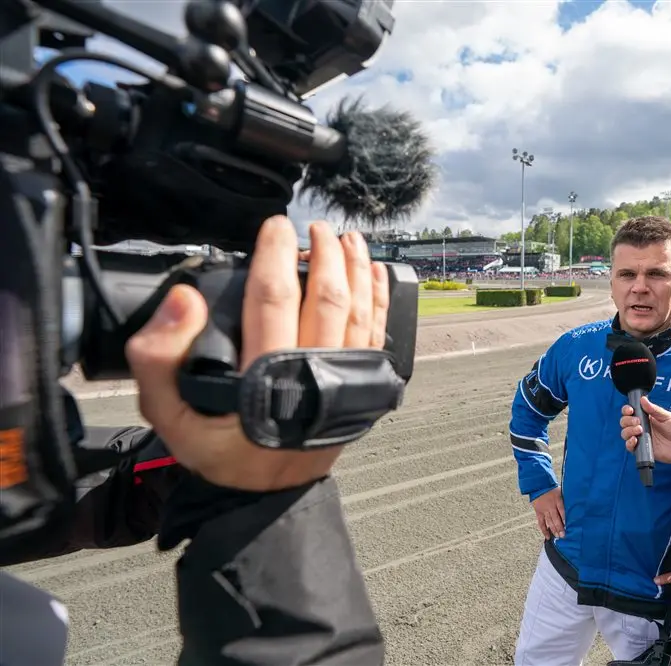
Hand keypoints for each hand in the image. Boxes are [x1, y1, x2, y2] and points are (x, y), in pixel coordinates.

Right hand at [125, 216, 389, 491]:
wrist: (264, 496)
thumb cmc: (218, 450)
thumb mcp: (168, 414)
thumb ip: (160, 358)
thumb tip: (184, 300)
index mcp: (265, 379)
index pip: (273, 299)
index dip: (275, 255)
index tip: (275, 226)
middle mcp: (313, 376)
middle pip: (327, 299)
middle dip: (324, 254)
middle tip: (314, 227)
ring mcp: (345, 384)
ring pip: (359, 312)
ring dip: (356, 269)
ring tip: (349, 239)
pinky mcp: (363, 390)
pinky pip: (378, 335)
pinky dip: (379, 300)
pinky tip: (376, 273)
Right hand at [532, 487, 565, 538]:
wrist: (539, 485)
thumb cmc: (551, 488)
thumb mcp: (561, 491)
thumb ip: (566, 499)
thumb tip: (575, 505)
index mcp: (557, 500)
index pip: (562, 511)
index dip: (565, 519)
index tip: (568, 526)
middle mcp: (551, 506)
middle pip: (556, 519)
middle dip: (560, 528)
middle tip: (563, 536)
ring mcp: (544, 510)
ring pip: (549, 522)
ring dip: (554, 530)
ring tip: (558, 537)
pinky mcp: (539, 512)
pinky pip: (541, 522)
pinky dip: (544, 530)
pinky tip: (548, 536)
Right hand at [620, 396, 670, 464]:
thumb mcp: (667, 417)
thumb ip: (654, 409)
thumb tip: (643, 399)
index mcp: (646, 417)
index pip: (631, 412)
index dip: (627, 410)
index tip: (630, 410)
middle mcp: (641, 427)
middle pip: (625, 422)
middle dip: (627, 420)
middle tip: (638, 421)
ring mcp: (641, 438)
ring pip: (625, 433)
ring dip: (628, 431)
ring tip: (639, 430)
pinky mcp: (642, 449)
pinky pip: (629, 447)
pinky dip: (629, 443)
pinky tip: (635, 440)